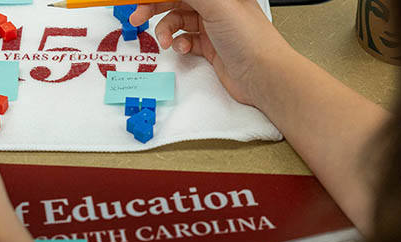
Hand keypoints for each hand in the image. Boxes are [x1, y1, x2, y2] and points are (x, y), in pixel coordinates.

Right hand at [130, 0, 293, 104]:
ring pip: (177, 22)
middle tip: (136, 16)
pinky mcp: (210, 47)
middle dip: (154, 8)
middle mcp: (216, 5)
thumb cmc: (251, 38)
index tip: (139, 0)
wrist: (264, 75)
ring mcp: (212, 26)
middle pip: (175, 1)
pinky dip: (179, 44)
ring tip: (164, 40)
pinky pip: (185, 40)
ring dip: (166, 30)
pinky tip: (183, 48)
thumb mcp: (215, 5)